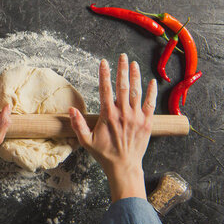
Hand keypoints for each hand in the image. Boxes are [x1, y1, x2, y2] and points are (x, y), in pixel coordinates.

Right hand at [68, 54, 157, 201]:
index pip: (105, 89)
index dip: (104, 74)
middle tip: (122, 56)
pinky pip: (151, 104)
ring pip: (137, 92)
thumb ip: (78, 124)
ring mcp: (137, 117)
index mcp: (108, 115)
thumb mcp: (86, 141)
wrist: (124, 167)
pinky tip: (152, 82)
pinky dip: (151, 92)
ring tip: (134, 64)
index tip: (103, 62)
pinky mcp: (147, 123)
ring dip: (136, 76)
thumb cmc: (104, 154)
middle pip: (123, 86)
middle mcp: (123, 113)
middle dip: (122, 69)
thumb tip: (71, 109)